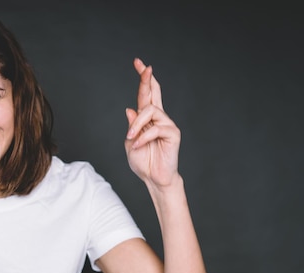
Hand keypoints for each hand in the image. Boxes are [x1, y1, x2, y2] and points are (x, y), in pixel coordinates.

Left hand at [124, 58, 179, 188]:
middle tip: (144, 67)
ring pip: (149, 112)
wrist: (154, 178)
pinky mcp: (173, 133)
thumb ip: (131, 126)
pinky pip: (155, 128)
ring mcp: (167, 124)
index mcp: (147, 118)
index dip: (143, 79)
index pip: (146, 95)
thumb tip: (130, 109)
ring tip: (131, 138)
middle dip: (147, 79)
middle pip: (154, 93)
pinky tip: (137, 145)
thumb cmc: (143, 161)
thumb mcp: (130, 142)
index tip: (138, 63)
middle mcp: (158, 118)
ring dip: (136, 125)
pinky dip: (143, 137)